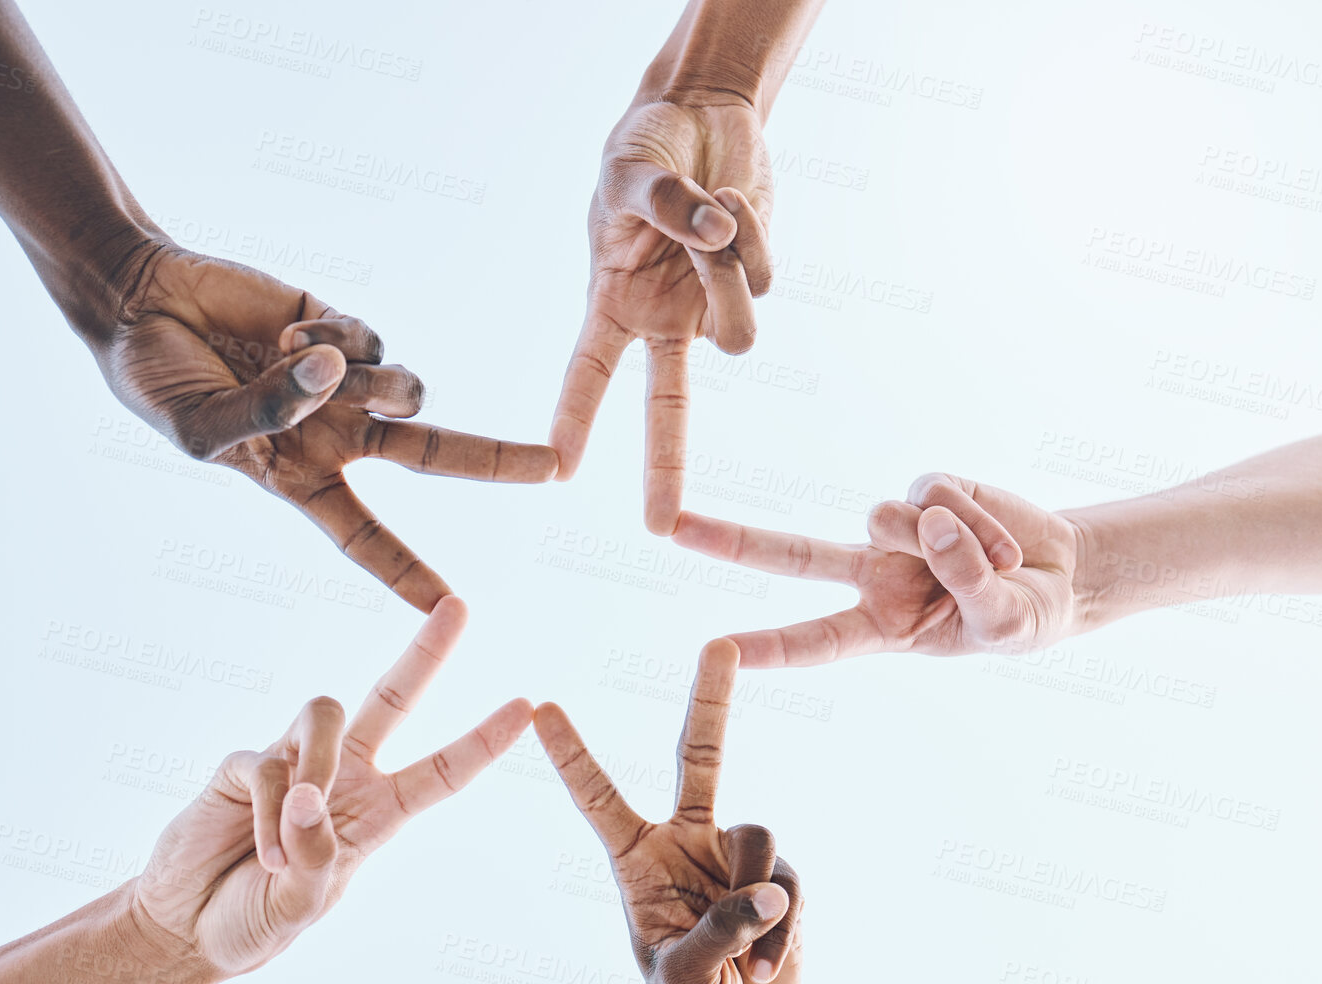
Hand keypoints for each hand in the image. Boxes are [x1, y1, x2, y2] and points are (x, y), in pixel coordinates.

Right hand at [98, 242, 558, 610]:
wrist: (138, 300)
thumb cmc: (155, 383)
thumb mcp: (197, 428)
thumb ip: (264, 414)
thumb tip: (336, 378)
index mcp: (300, 479)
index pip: (365, 539)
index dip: (406, 574)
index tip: (452, 608)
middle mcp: (335, 436)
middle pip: (433, 457)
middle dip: (495, 461)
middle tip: (556, 467)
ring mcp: (343, 381)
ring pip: (405, 392)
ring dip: (365, 382)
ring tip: (302, 361)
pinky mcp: (342, 327)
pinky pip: (372, 341)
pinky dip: (334, 337)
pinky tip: (292, 331)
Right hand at [129, 597, 529, 977]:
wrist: (183, 931)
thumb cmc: (252, 923)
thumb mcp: (300, 908)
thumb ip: (315, 859)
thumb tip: (310, 799)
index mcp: (378, 815)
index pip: (442, 772)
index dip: (482, 740)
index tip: (528, 707)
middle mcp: (343, 778)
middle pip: (393, 699)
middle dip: (426, 652)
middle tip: (458, 605)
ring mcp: (293, 763)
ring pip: (325, 715)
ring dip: (314, 772)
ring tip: (290, 839)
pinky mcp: (242, 764)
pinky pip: (266, 763)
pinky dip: (266, 811)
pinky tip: (262, 853)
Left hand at [534, 639, 802, 983]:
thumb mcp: (683, 979)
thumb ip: (721, 932)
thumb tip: (772, 891)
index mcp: (635, 858)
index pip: (597, 798)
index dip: (572, 755)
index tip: (539, 708)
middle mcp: (684, 839)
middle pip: (701, 755)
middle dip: (711, 698)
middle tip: (719, 644)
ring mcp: (734, 853)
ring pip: (757, 838)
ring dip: (756, 905)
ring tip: (745, 962)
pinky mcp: (779, 876)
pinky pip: (788, 883)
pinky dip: (783, 929)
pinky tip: (768, 968)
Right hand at [551, 100, 773, 534]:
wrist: (702, 116)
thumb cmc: (647, 144)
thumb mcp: (634, 167)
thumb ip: (668, 205)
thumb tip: (717, 237)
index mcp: (612, 303)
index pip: (589, 369)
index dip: (575, 415)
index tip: (558, 464)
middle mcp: (661, 321)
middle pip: (665, 408)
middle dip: (665, 468)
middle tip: (662, 528)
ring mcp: (709, 307)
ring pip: (737, 335)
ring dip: (724, 273)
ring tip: (707, 213)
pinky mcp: (752, 282)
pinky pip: (763, 280)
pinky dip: (751, 235)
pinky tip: (731, 203)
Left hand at [673, 473, 1085, 664]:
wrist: (1063, 575)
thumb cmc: (1021, 616)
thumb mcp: (1003, 625)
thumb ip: (969, 583)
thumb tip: (927, 522)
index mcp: (878, 629)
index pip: (814, 641)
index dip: (768, 647)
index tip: (719, 651)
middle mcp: (871, 575)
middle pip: (791, 555)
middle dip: (732, 540)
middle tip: (671, 529)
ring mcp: (896, 529)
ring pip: (885, 518)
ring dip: (949, 541)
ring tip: (999, 566)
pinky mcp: (928, 487)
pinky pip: (933, 492)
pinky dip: (976, 517)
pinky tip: (1003, 540)